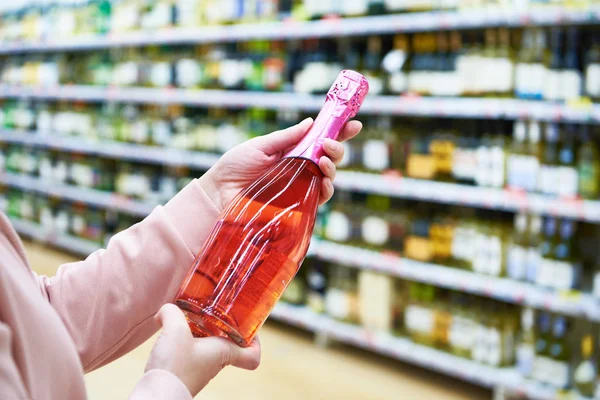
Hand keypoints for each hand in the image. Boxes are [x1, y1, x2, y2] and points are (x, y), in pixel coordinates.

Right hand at [145, 304, 260, 396]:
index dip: (256, 343)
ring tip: (188, 318)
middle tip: (215, 313)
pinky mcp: (183, 372)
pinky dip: (184, 342)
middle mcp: (215, 362)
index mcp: (224, 352)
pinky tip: (170, 334)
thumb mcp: (175, 329)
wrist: (157, 395)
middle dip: (223, 329)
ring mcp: (200, 368)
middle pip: (230, 346)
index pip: (253, 356)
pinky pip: (190, 354)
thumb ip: (172, 312)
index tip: (249, 328)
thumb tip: (167, 310)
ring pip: (208, 348)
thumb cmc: (175, 367)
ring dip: (200, 334)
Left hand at [200, 117, 362, 211]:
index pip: (320, 140)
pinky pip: (320, 197)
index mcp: (292, 151)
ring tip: (325, 160)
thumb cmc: (234, 168)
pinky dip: (327, 188)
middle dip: (337, 147)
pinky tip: (324, 180)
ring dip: (333, 166)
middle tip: (329, 143)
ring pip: (328, 176)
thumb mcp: (260, 146)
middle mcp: (300, 168)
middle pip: (329, 157)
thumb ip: (286, 137)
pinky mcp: (297, 205)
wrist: (219, 194)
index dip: (339, 132)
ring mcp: (300, 187)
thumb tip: (311, 122)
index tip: (354, 123)